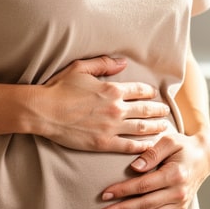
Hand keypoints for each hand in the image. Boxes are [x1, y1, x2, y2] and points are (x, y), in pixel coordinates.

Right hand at [34, 56, 171, 153]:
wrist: (43, 111)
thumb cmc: (59, 88)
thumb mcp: (80, 68)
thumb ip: (104, 64)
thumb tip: (123, 62)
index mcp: (112, 89)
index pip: (140, 91)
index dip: (150, 93)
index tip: (154, 95)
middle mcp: (116, 108)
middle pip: (146, 110)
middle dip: (159, 111)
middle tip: (166, 112)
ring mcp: (111, 127)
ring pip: (142, 128)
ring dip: (156, 128)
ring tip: (165, 128)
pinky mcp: (103, 143)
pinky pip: (129, 146)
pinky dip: (143, 146)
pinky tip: (150, 146)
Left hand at [98, 130, 209, 208]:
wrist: (204, 157)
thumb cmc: (183, 147)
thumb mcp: (169, 141)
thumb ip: (151, 153)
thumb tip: (134, 168)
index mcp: (175, 174)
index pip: (143, 185)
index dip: (123, 191)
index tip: (105, 194)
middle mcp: (179, 192)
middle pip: (146, 205)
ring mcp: (181, 203)